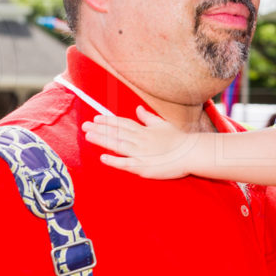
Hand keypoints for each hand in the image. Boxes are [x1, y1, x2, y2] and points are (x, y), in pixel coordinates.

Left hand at [81, 106, 195, 178]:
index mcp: (144, 130)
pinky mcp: (144, 167)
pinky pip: (126, 164)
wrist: (191, 153)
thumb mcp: (162, 124)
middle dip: (100, 129)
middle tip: (84, 126)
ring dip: (102, 140)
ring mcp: (141, 153)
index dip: (108, 121)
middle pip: (117, 133)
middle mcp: (140, 140)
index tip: (96, 118)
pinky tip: (103, 157)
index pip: (122, 123)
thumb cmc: (178, 140)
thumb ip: (148, 118)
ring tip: (89, 136)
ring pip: (118, 145)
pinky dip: (114, 161)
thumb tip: (138, 108)